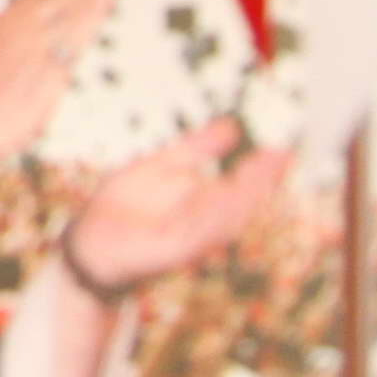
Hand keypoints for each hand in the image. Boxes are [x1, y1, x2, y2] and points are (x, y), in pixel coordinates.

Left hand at [58, 116, 292, 295]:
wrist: (93, 235)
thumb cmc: (129, 201)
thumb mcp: (162, 164)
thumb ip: (196, 148)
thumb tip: (232, 126)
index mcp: (207, 202)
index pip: (244, 186)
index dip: (264, 170)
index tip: (283, 149)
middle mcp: (206, 222)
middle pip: (243, 204)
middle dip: (261, 182)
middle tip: (278, 157)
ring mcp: (191, 237)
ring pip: (226, 220)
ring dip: (243, 199)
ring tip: (259, 174)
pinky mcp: (171, 250)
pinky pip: (197, 235)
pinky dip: (211, 219)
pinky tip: (222, 200)